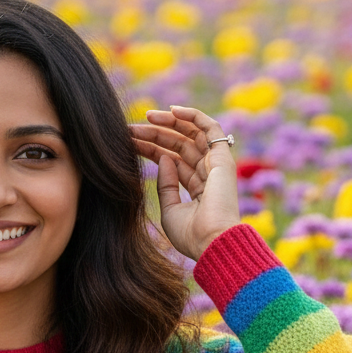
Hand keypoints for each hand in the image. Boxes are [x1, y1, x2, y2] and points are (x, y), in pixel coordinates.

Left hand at [129, 105, 240, 261]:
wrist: (212, 242)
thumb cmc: (192, 235)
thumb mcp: (170, 210)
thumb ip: (166, 185)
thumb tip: (162, 159)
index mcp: (196, 188)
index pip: (171, 160)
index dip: (150, 149)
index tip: (129, 142)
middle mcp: (207, 173)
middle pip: (178, 146)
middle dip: (155, 135)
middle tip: (131, 128)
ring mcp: (216, 165)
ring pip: (191, 134)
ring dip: (170, 123)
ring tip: (147, 116)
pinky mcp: (222, 157)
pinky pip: (210, 128)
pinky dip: (193, 116)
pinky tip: (172, 111)